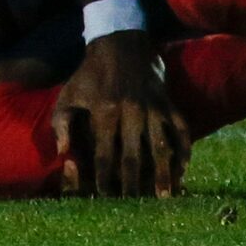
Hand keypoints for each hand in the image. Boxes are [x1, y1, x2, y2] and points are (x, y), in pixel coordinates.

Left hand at [52, 34, 189, 198]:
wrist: (119, 41)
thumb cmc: (89, 73)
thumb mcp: (69, 93)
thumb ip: (60, 123)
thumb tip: (63, 153)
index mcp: (105, 110)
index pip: (104, 153)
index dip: (104, 176)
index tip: (104, 196)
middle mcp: (131, 110)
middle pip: (134, 155)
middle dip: (134, 183)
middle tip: (135, 205)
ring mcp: (152, 106)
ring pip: (161, 145)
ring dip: (163, 172)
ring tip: (165, 196)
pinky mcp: (167, 101)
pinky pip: (181, 128)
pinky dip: (185, 149)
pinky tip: (183, 169)